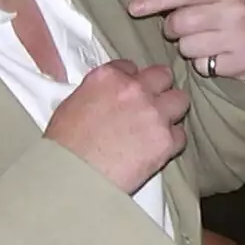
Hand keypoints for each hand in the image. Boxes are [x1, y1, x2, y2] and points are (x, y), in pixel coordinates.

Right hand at [45, 60, 186, 193]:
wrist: (72, 177)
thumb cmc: (63, 146)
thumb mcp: (72, 104)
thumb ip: (97, 92)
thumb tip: (107, 96)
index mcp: (108, 77)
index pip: (130, 67)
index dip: (130, 81)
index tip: (128, 93)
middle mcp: (136, 89)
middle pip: (163, 76)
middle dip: (158, 89)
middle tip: (150, 105)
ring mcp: (154, 113)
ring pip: (180, 100)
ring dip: (171, 111)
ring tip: (158, 126)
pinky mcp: (166, 140)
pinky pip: (180, 135)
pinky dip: (171, 142)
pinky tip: (157, 149)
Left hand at [128, 0, 244, 80]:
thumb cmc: (226, 16)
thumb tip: (138, 6)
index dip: (157, 0)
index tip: (133, 8)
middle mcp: (236, 9)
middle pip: (180, 22)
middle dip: (172, 29)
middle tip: (182, 30)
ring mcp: (241, 36)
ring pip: (187, 47)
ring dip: (188, 49)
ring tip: (203, 43)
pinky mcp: (241, 61)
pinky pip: (202, 66)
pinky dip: (203, 64)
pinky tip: (215, 57)